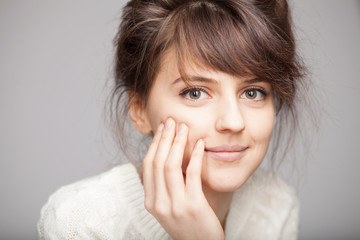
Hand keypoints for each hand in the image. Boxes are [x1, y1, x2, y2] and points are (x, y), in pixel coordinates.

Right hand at [142, 118, 224, 239]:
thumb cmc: (188, 225)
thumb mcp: (169, 207)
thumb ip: (165, 186)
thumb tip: (167, 157)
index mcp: (150, 201)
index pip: (147, 166)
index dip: (154, 145)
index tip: (162, 129)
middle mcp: (158, 203)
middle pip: (157, 162)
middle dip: (164, 138)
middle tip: (172, 121)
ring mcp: (175, 206)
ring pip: (170, 166)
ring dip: (177, 143)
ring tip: (184, 128)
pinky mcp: (193, 206)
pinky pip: (191, 175)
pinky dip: (194, 156)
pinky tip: (200, 145)